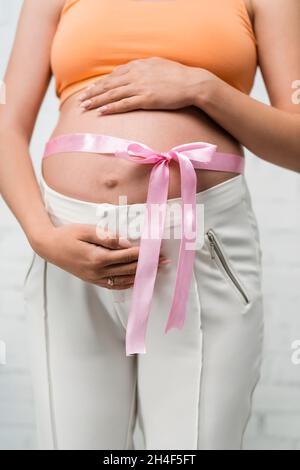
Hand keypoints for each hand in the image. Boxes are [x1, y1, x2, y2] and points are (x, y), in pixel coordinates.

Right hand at [32, 224, 168, 289]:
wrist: (49, 247)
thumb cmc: (67, 235)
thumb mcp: (86, 230)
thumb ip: (107, 237)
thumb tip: (126, 243)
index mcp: (97, 257)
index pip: (127, 256)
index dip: (143, 254)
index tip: (156, 251)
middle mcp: (98, 271)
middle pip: (129, 268)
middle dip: (147, 264)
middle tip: (163, 261)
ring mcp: (95, 278)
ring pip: (124, 278)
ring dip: (141, 274)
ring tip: (156, 270)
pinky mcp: (93, 280)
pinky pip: (114, 285)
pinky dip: (128, 283)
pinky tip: (137, 279)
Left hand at [77, 57, 213, 114]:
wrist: (192, 83)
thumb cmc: (177, 75)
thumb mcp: (158, 65)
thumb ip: (143, 67)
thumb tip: (133, 71)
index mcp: (138, 66)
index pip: (113, 76)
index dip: (100, 84)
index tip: (90, 90)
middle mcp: (136, 75)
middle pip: (109, 85)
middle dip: (93, 93)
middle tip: (80, 100)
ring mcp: (140, 87)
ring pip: (113, 94)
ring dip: (97, 101)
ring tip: (85, 107)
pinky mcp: (146, 99)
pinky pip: (124, 104)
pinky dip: (111, 108)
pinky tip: (102, 112)